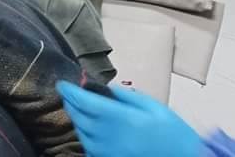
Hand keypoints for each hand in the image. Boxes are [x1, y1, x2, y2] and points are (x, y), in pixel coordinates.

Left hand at [57, 82, 202, 156]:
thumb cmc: (173, 133)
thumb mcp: (152, 106)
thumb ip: (125, 96)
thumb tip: (104, 88)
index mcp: (118, 118)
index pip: (83, 101)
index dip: (69, 91)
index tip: (62, 84)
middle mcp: (107, 136)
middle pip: (78, 116)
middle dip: (71, 103)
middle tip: (70, 94)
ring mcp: (106, 152)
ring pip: (81, 133)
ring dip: (77, 119)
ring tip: (79, 109)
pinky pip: (89, 148)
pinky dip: (86, 136)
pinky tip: (91, 130)